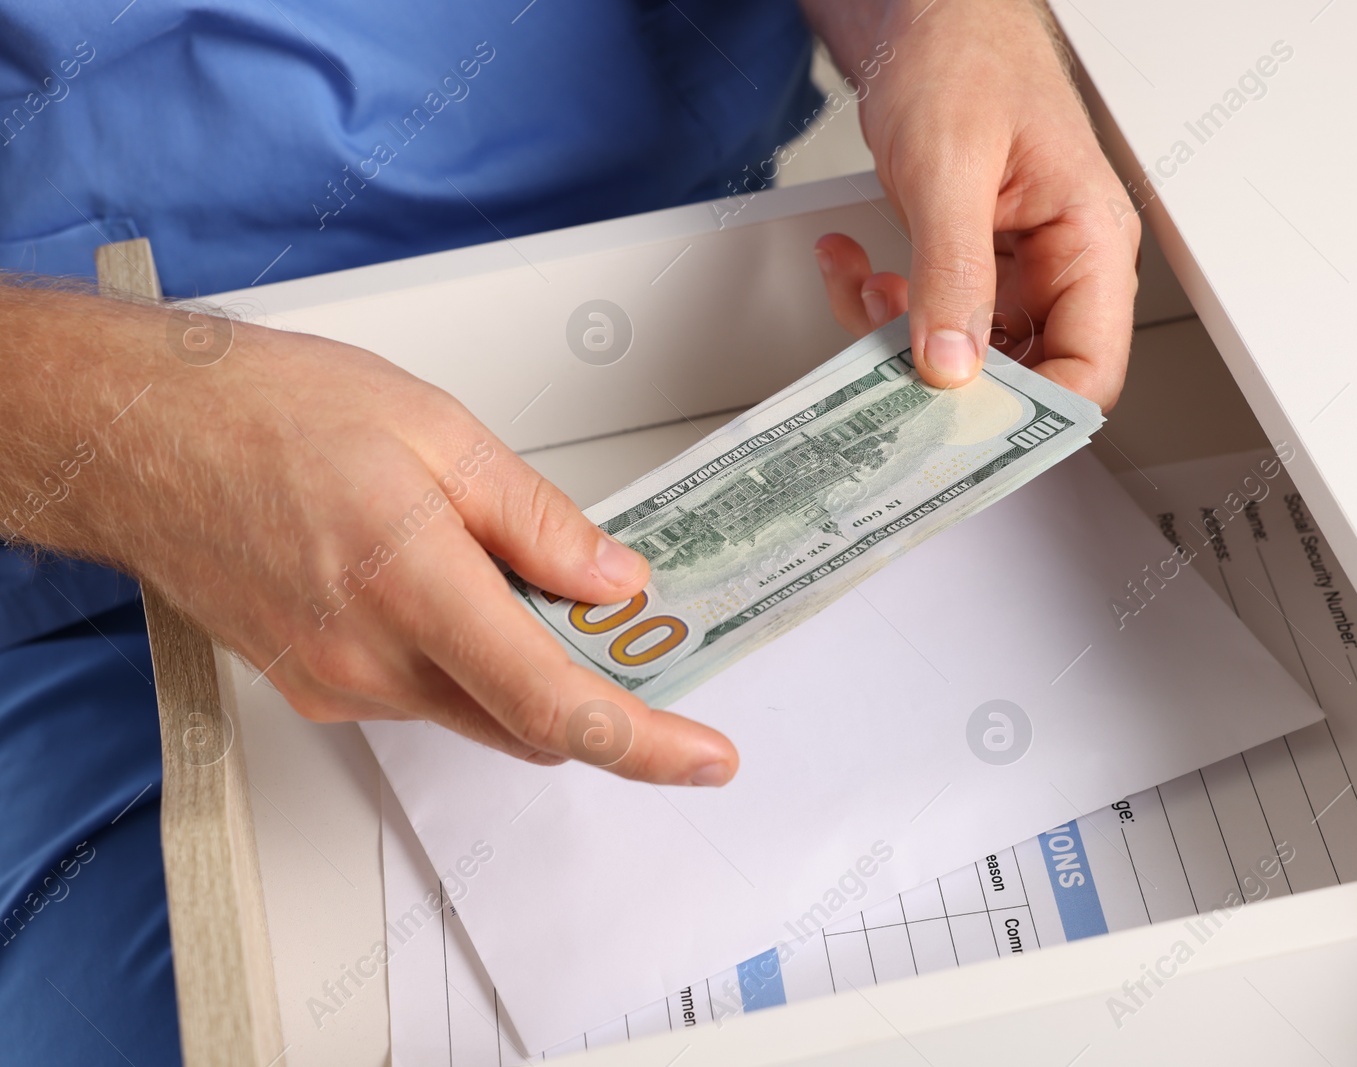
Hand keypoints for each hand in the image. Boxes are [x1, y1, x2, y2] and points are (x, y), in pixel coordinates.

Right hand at [0, 287, 737, 785]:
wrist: (141, 436)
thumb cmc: (267, 413)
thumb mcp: (438, 433)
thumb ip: (539, 522)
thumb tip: (614, 581)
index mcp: (416, 589)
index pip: (555, 705)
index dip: (645, 743)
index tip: (704, 755)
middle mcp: (372, 661)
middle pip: (526, 722)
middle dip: (593, 693)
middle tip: (633, 635)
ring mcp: (338, 684)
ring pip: (476, 708)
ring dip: (524, 669)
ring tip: (521, 576)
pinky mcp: (314, 686)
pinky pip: (422, 694)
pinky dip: (465, 659)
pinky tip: (452, 587)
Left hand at [803, 0, 1138, 408]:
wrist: (927, 12)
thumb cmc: (965, 53)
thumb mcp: (950, 166)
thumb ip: (953, 271)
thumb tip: (951, 362)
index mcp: (1090, 241)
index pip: (1089, 370)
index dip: (1032, 415)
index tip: (964, 428)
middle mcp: (1060, 263)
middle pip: (1021, 373)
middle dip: (946, 375)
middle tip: (887, 368)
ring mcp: (1012, 266)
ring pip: (963, 352)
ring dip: (899, 336)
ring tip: (862, 288)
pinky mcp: (967, 261)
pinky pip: (929, 314)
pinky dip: (880, 301)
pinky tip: (854, 263)